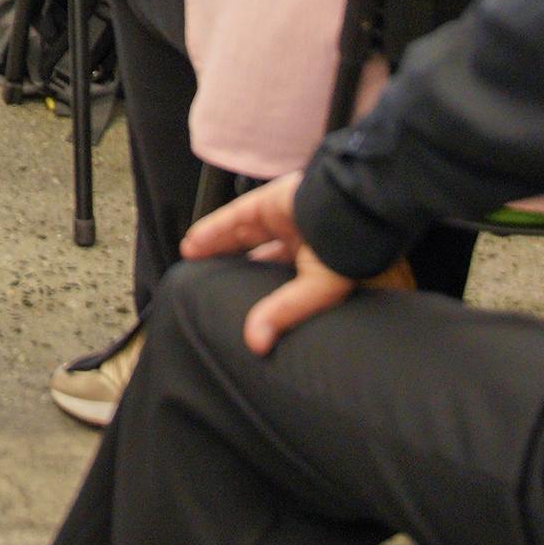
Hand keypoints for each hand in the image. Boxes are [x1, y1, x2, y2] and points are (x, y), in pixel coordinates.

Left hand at [180, 176, 408, 354]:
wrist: (350, 209)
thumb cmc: (345, 252)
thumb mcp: (316, 290)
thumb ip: (284, 311)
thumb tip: (256, 343)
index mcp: (316, 263)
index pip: (283, 279)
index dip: (263, 291)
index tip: (243, 306)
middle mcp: (299, 239)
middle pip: (259, 254)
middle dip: (236, 266)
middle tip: (213, 283)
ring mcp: (284, 218)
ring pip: (243, 232)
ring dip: (217, 246)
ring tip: (195, 261)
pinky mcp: (268, 201)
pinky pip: (234, 215)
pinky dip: (212, 229)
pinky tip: (194, 243)